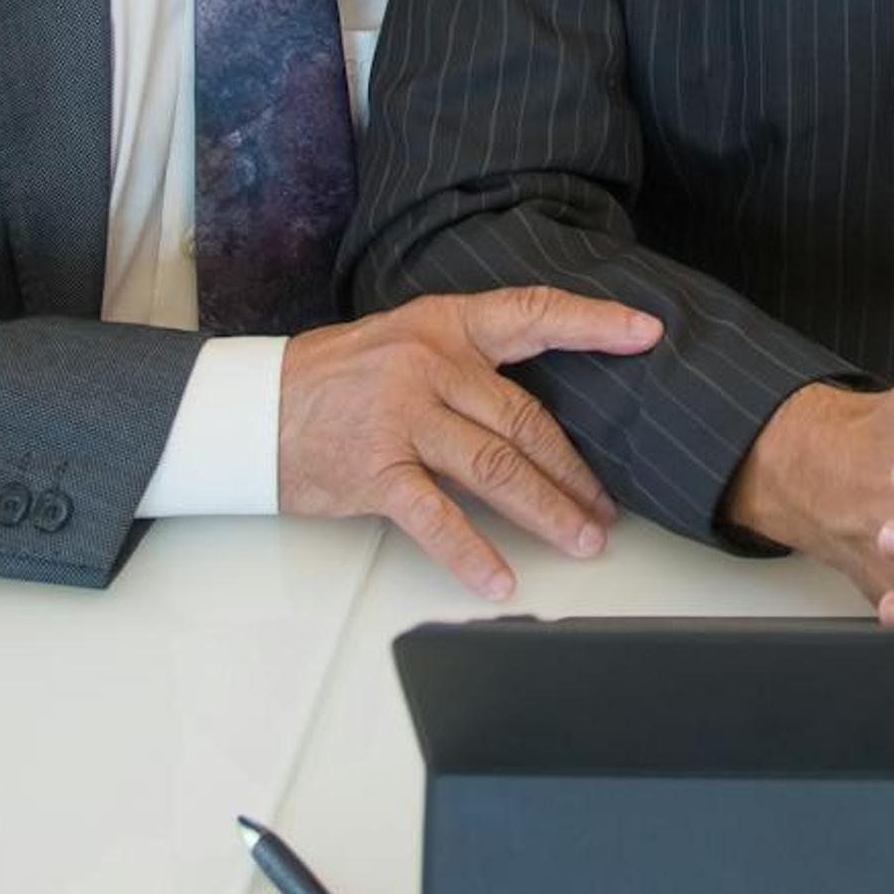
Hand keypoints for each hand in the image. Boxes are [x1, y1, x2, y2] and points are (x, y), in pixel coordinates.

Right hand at [278, 288, 663, 596]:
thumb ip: (465, 364)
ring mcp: (401, 417)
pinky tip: (501, 578)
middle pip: (525, 420)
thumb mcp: (401, 344)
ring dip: (547, 511)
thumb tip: (533, 405)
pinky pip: (438, 517)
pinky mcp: (375, 470)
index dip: (593, 324)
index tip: (645, 332)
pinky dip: (474, 554)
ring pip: (497, 468)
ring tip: (581, 540)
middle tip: (606, 507)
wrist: (248, 410)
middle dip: (574, 471)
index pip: (532, 315)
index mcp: (442, 325)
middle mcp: (427, 365)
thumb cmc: (330, 381)